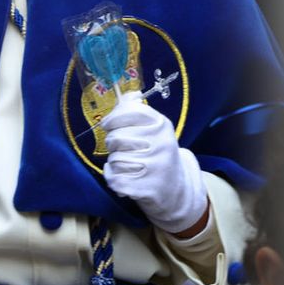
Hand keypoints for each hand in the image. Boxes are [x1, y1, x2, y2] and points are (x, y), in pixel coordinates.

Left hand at [100, 91, 208, 234]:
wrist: (175, 190)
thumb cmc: (158, 154)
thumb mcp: (155, 130)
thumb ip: (138, 111)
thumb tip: (129, 94)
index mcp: (162, 126)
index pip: (129, 112)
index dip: (112, 118)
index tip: (108, 124)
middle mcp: (161, 144)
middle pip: (116, 138)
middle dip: (112, 144)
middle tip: (121, 149)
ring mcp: (155, 167)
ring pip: (114, 159)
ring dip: (114, 162)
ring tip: (126, 164)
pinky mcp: (147, 188)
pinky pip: (114, 178)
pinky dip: (112, 177)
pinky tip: (120, 176)